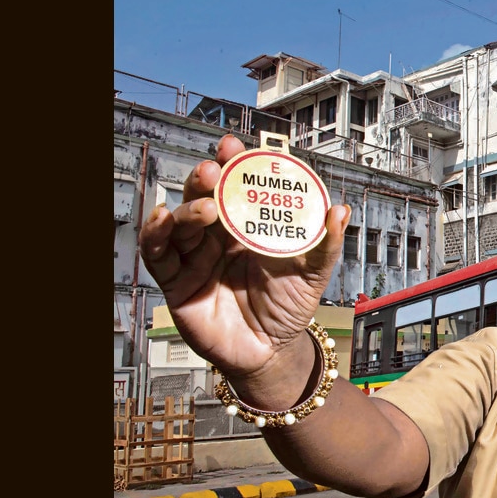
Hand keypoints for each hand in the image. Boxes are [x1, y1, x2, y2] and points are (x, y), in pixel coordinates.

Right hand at [139, 133, 350, 384]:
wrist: (272, 351)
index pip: (236, 186)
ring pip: (181, 221)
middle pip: (204, 197)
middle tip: (215, 169)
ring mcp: (196, 256)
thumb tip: (340, 211)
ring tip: (206, 206)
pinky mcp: (177, 282)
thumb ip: (326, 243)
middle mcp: (219, 236)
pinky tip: (162, 218)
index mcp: (248, 225)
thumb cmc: (289, 307)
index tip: (232, 146)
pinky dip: (156, 234)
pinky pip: (159, 254)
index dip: (232, 164)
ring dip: (189, 207)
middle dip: (207, 178)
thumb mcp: (313, 272)